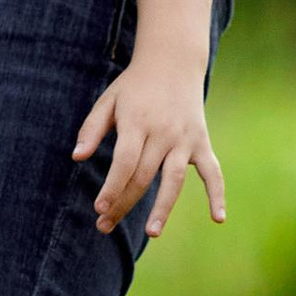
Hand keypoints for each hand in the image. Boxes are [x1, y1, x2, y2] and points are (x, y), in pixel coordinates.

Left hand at [72, 53, 225, 238]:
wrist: (173, 62)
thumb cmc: (134, 86)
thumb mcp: (108, 100)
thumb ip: (92, 128)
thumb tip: (76, 157)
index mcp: (138, 121)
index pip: (125, 162)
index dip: (112, 187)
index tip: (99, 208)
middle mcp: (164, 132)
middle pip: (144, 176)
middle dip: (124, 203)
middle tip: (104, 226)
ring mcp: (185, 139)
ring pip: (175, 179)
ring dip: (163, 208)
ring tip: (152, 234)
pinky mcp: (201, 142)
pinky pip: (212, 172)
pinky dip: (217, 194)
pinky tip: (218, 218)